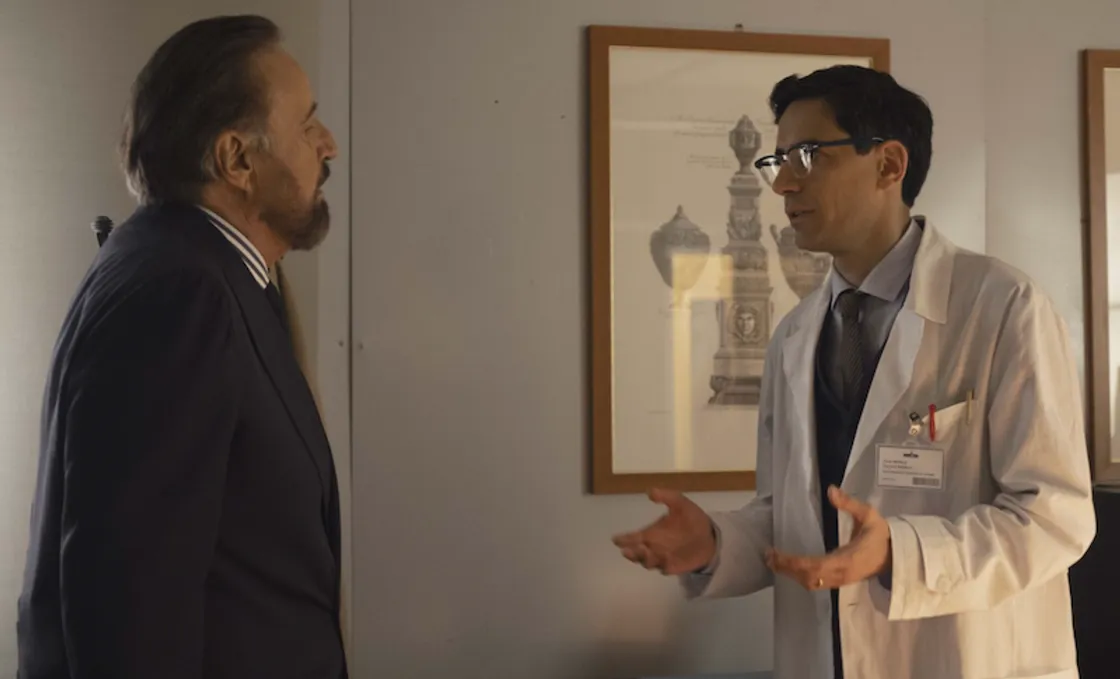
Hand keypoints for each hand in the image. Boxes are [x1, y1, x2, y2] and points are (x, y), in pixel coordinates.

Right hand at [611, 488, 715, 574]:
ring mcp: (662, 558)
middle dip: (631, 552)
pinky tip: (664, 560)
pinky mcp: (673, 567)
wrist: (710, 536)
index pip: (633, 537)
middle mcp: (653, 547)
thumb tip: (649, 491)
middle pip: (635, 553)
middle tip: (629, 549)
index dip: (624, 539)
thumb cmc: (692, 520)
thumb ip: (666, 496)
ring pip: (647, 562)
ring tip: (645, 552)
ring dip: (643, 558)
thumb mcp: (681, 503)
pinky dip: (662, 565)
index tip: (616, 539)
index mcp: (651, 533)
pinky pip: (664, 568)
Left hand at [766, 485, 890, 590]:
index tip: (776, 553)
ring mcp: (841, 580)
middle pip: (810, 577)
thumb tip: (831, 490)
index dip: (795, 562)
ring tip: (773, 561)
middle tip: (768, 556)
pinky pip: (817, 583)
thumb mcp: (869, 515)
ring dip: (791, 574)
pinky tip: (788, 567)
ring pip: (812, 583)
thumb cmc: (881, 535)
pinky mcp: (839, 581)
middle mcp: (842, 573)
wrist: (896, 556)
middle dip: (787, 568)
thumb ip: (850, 503)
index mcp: (849, 559)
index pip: (817, 565)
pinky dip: (799, 576)